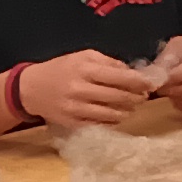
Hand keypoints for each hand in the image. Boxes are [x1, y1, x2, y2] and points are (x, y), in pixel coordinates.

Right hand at [22, 49, 155, 129]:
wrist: (30, 88)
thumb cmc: (61, 69)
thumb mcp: (83, 57)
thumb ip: (109, 63)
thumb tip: (134, 73)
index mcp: (85, 69)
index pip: (121, 77)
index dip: (140, 82)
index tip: (151, 84)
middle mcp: (80, 89)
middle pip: (121, 97)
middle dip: (137, 97)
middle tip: (143, 95)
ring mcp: (76, 108)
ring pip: (114, 114)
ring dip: (128, 110)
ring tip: (131, 105)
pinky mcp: (73, 123)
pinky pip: (102, 124)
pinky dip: (114, 120)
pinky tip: (115, 113)